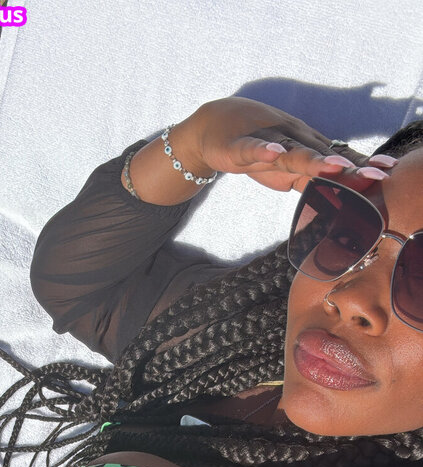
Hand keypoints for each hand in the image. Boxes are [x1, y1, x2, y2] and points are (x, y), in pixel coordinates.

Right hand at [196, 97, 395, 192]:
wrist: (214, 128)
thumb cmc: (258, 150)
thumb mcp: (287, 172)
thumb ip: (312, 184)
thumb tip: (339, 204)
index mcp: (306, 149)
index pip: (339, 158)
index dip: (362, 166)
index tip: (388, 174)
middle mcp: (292, 141)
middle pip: (324, 156)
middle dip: (351, 167)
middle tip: (376, 176)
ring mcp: (268, 142)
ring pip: (294, 152)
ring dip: (315, 160)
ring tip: (335, 167)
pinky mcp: (240, 146)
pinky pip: (253, 148)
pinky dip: (264, 150)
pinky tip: (274, 153)